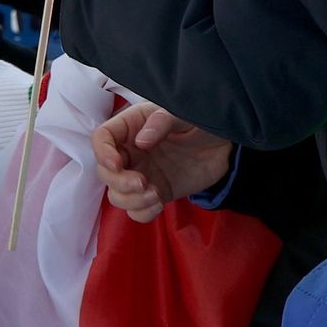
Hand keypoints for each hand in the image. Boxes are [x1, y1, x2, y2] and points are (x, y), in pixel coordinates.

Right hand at [93, 102, 233, 222]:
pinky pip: (136, 210)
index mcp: (132, 126)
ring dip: (131, 200)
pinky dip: (143, 212)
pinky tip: (159, 204)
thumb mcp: (183, 114)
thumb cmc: (201, 120)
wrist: (224, 145)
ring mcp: (142, 174)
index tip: (117, 165)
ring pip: (116, 195)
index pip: (102, 138)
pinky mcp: (155, 193)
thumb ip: (162, 121)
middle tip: (143, 183)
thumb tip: (141, 141)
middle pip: (104, 172)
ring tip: (156, 195)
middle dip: (119, 182)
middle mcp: (132, 151)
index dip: (102, 152)